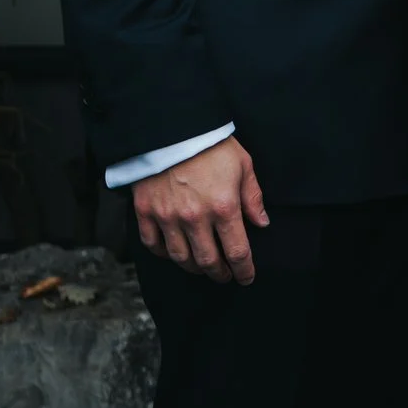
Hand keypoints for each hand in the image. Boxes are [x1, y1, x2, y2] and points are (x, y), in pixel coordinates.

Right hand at [133, 137, 267, 284]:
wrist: (173, 130)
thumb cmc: (212, 146)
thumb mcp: (244, 166)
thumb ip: (253, 197)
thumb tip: (261, 223)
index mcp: (224, 207)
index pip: (237, 251)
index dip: (243, 269)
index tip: (246, 277)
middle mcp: (195, 218)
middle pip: (208, 260)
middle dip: (219, 273)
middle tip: (225, 276)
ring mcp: (167, 217)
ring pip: (180, 257)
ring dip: (194, 268)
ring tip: (203, 268)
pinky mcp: (146, 212)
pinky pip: (153, 244)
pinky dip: (164, 254)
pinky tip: (175, 253)